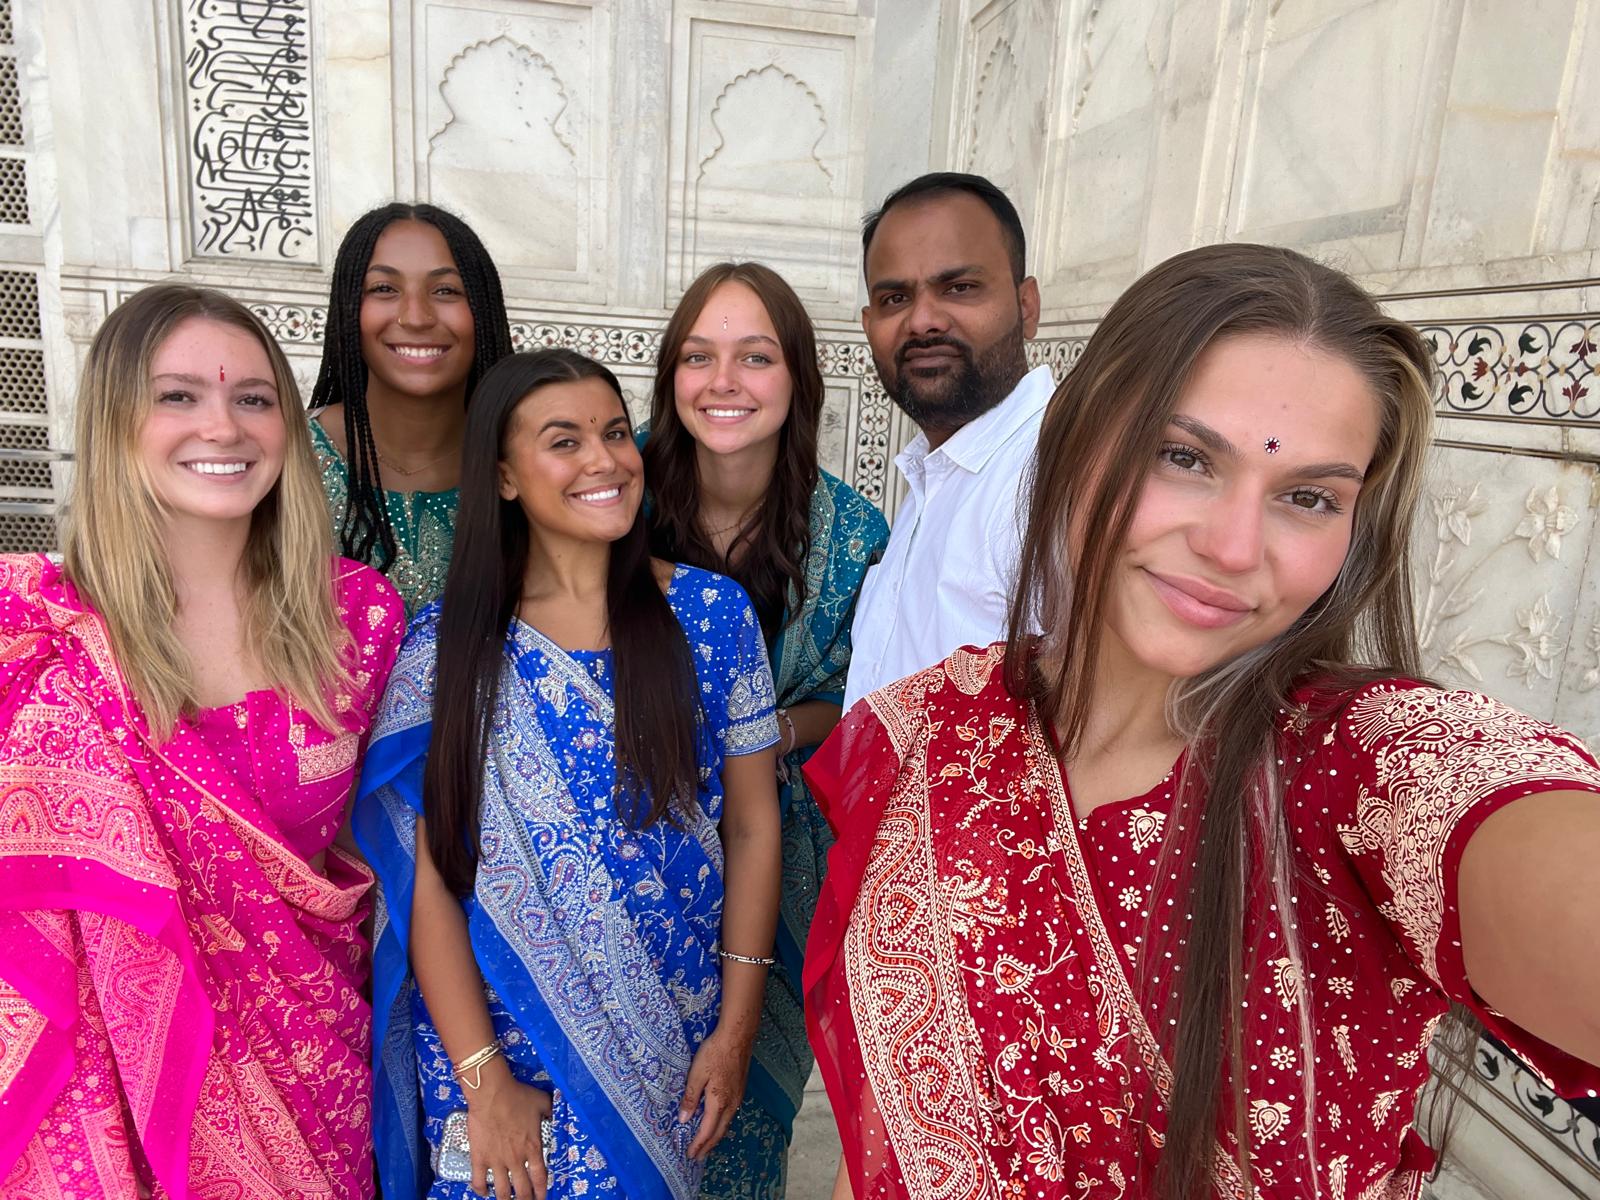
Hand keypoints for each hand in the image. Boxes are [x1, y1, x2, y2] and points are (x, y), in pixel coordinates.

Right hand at [465, 1066, 550, 1199]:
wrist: (492, 1093)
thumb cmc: (518, 1096)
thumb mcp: (542, 1102)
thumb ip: (550, 1112)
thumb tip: (555, 1114)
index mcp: (533, 1148)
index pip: (540, 1178)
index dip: (542, 1192)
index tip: (542, 1198)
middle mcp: (516, 1160)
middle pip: (522, 1190)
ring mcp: (496, 1161)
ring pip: (502, 1191)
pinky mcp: (479, 1158)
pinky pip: (478, 1181)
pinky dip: (481, 1190)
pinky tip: (484, 1193)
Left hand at [679, 1025, 752, 1159]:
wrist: (737, 1036)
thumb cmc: (715, 1053)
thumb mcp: (697, 1074)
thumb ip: (691, 1098)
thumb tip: (684, 1119)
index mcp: (719, 1102)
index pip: (707, 1131)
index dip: (698, 1144)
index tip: (690, 1155)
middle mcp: (731, 1104)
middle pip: (719, 1132)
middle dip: (708, 1146)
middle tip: (698, 1157)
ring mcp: (738, 1097)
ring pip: (726, 1124)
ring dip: (715, 1137)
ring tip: (707, 1145)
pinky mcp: (740, 1089)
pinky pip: (730, 1115)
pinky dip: (721, 1125)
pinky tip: (717, 1123)